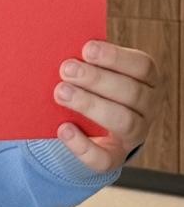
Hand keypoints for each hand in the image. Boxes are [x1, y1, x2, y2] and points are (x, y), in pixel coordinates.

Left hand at [53, 40, 162, 172]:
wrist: (93, 126)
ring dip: (90, 105)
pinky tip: (64, 129)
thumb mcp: (96, 71)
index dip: (115, 57)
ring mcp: (134, 135)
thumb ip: (86, 62)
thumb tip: (60, 48)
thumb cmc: (93, 86)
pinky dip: (82, 145)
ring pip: (123, 122)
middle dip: (97, 80)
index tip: (87, 49)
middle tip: (66, 69)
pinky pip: (103, 158)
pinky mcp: (115, 157)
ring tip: (61, 93)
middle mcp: (147, 108)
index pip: (142, 66)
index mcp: (147, 80)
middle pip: (132, 93)